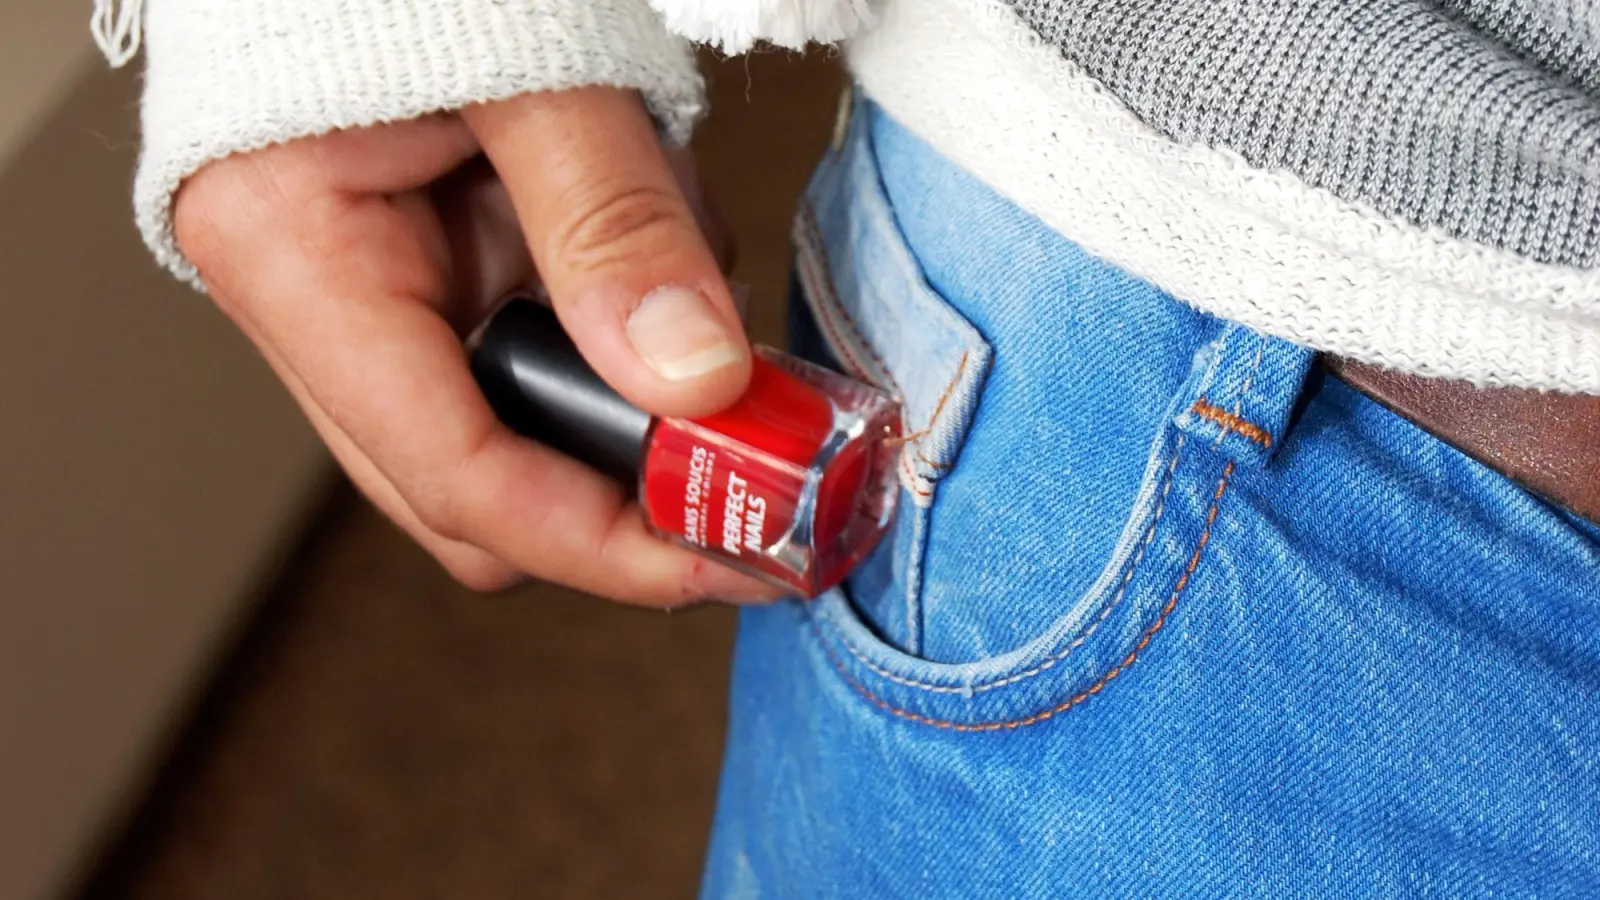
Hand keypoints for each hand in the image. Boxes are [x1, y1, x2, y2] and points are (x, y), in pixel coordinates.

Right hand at [174, 87, 778, 605]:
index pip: (452, 473)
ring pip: (528, 435)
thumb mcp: (532, 65)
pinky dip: (635, 332)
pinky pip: (552, 354)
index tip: (723, 559)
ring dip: (639, 403)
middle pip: (483, 495)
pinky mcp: (444, 276)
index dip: (597, 541)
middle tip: (763, 470)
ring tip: (700, 291)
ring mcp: (386, 300)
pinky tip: (665, 256)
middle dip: (627, 498)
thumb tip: (695, 381)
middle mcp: (327, 309)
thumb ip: (611, 220)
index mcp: (296, 258)